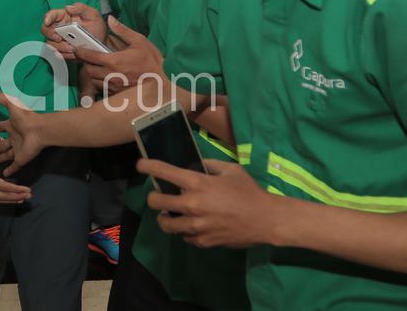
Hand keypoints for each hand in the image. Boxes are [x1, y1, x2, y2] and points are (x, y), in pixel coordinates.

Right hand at [0, 86, 47, 176]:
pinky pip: (15, 165)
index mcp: (12, 125)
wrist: (39, 130)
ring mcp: (18, 149)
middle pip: (3, 143)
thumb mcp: (11, 105)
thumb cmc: (26, 118)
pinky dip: (10, 169)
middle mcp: (14, 137)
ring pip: (7, 154)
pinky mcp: (22, 158)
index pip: (1, 127)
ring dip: (1, 158)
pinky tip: (4, 173)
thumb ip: (0, 96)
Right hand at [41, 3, 104, 61]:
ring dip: (60, 47)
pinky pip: (57, 54)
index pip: (52, 14)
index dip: (47, 17)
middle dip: (50, 34)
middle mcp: (59, 27)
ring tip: (73, 49)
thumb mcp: (93, 15)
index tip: (47, 21)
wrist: (101, 44)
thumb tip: (68, 7)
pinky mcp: (62, 50)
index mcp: (64, 16)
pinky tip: (74, 54)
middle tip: (59, 38)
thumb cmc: (97, 27)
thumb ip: (82, 8)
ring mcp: (59, 40)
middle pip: (45, 30)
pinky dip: (65, 55)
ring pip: (50, 44)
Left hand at [77, 16, 163, 94]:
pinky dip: (100, 82)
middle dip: (86, 63)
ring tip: (97, 67)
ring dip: (92, 74)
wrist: (161, 83)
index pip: (90, 56)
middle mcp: (110, 75)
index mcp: (114, 61)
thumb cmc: (151, 62)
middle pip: (88, 70)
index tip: (77, 49)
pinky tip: (107, 77)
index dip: (81, 52)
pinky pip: (102, 88)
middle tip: (89, 58)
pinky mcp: (116, 94)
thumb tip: (110, 19)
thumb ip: (123, 31)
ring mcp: (113, 86)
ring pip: (93, 80)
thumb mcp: (139, 41)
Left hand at [140, 158, 277, 248]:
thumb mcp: (230, 170)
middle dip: (153, 197)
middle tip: (158, 195)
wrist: (265, 220)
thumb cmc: (248, 192)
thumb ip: (209, 165)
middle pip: (155, 202)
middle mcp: (192, 205)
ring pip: (165, 224)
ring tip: (170, 214)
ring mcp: (195, 226)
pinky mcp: (202, 241)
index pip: (164, 172)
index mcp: (198, 184)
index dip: (147, 166)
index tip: (140, 165)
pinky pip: (183, 236)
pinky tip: (193, 224)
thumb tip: (194, 165)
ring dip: (165, 217)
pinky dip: (184, 230)